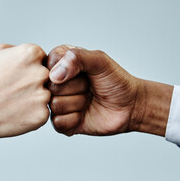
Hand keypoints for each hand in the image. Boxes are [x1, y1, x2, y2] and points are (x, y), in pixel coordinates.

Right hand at [0, 43, 50, 164]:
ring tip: (13, 103)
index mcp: (32, 53)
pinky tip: (15, 113)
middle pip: (48, 78)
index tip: (16, 77)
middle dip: (34, 84)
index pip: (44, 60)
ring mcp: (43, 95)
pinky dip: (32, 115)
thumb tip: (36, 55)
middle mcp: (41, 72)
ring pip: (46, 96)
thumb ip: (20, 49)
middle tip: (15, 92)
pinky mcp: (42, 115)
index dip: (30, 70)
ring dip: (34, 100)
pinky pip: (43, 113)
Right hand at [47, 45, 172, 136]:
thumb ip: (77, 58)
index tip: (84, 71)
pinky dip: (75, 119)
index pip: (48, 65)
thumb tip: (54, 75)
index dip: (68, 70)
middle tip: (89, 87)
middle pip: (51, 87)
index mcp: (60, 64)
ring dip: (77, 104)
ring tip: (88, 99)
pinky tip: (84, 114)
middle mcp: (55, 84)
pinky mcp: (62, 123)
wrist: (130, 106)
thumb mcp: (100, 60)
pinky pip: (58, 122)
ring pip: (54, 105)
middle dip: (76, 88)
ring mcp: (57, 103)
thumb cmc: (116, 81)